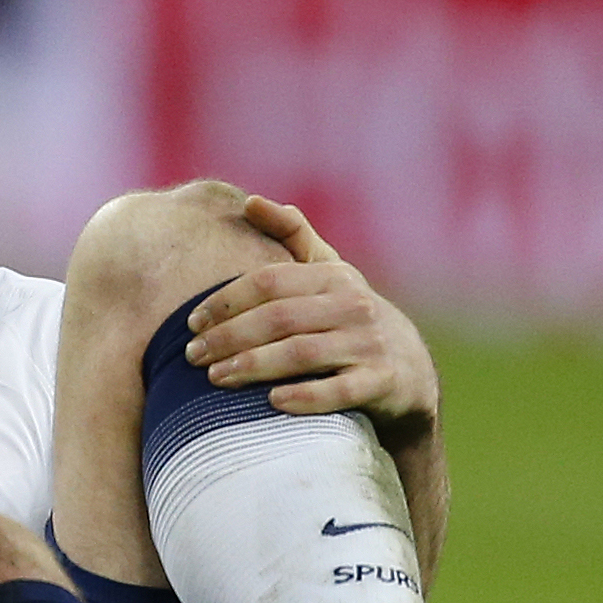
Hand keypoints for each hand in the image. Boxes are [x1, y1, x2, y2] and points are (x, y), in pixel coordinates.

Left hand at [181, 197, 437, 437]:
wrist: (411, 372)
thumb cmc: (349, 319)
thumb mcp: (329, 273)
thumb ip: (292, 236)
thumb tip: (250, 201)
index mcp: (333, 276)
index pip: (269, 282)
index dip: (226, 301)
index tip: (191, 323)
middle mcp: (354, 305)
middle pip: (279, 317)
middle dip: (230, 336)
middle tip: (192, 356)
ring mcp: (370, 344)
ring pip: (303, 353)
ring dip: (254, 365)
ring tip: (215, 378)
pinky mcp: (382, 382)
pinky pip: (340, 390)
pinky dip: (306, 396)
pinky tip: (271, 401)